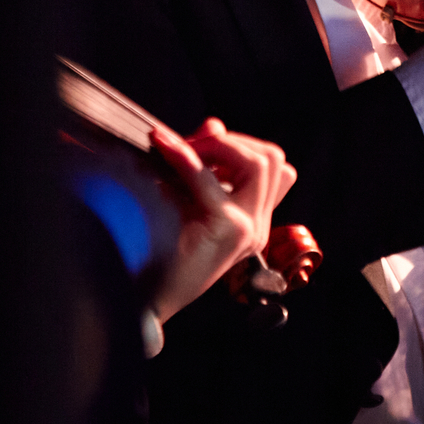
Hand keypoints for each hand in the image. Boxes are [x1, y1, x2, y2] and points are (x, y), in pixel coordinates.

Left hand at [148, 118, 296, 323]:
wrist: (147, 299)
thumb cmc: (161, 252)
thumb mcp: (188, 202)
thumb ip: (203, 166)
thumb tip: (213, 124)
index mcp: (254, 221)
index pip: (276, 168)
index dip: (241, 146)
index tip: (202, 145)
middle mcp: (259, 226)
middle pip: (272, 158)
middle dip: (230, 141)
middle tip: (190, 144)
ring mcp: (248, 229)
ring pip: (258, 162)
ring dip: (217, 146)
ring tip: (179, 148)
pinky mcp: (227, 230)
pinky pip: (209, 180)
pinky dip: (184, 156)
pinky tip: (162, 145)